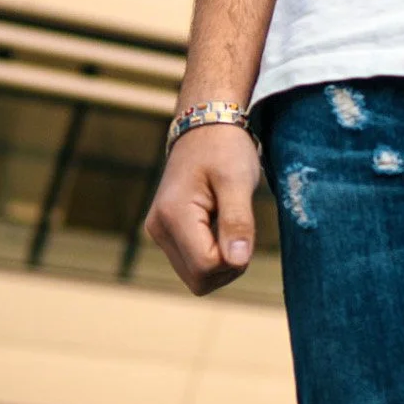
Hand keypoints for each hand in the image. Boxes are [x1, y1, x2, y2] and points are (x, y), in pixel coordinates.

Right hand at [144, 123, 261, 293]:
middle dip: (228, 264)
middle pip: (199, 279)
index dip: (234, 258)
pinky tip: (220, 222)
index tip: (245, 227)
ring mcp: (160, 232)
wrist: (205, 124)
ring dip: (221, 260)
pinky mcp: (167, 232)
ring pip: (195, 276)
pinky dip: (213, 252)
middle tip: (242, 226)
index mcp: (173, 215)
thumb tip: (238, 262)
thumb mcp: (238, 179)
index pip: (205, 267)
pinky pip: (193, 262)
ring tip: (230, 220)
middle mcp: (158, 228)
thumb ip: (238, 221)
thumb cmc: (225, 147)